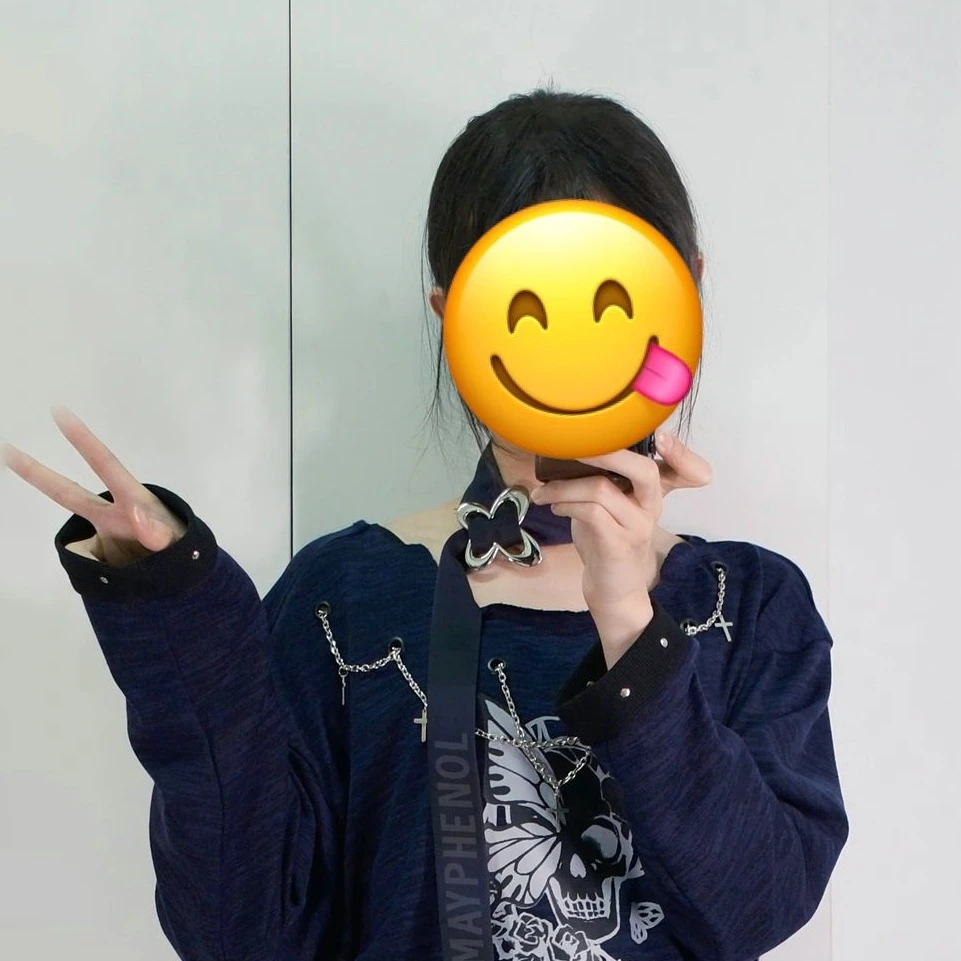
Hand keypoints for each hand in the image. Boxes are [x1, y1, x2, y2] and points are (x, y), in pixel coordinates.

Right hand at [2, 405, 186, 565]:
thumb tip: (138, 518)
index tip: (61, 413)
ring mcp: (108, 532)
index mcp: (134, 501)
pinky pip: (86, 553)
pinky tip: (87, 561)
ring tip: (22, 490)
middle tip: (7, 450)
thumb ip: (159, 533)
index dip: (84, 441)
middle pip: (70, 493)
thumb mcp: (178, 542)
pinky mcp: (106, 553)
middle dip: (39, 473)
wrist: (187, 570)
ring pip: (76, 521)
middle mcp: (115, 513)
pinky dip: (81, 557)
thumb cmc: (184, 547)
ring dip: (58, 514)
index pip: (106, 465)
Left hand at [530, 430, 712, 666]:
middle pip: (645, 470)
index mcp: (653, 492)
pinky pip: (592, 513)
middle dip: (607, 453)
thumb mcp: (607, 503)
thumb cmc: (605, 539)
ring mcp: (638, 526)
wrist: (612, 589)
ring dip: (565, 486)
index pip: (684, 468)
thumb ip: (601, 477)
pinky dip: (567, 504)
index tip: (661, 437)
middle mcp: (652, 506)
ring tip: (544, 492)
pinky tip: (555, 506)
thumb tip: (564, 451)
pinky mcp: (620, 545)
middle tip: (573, 447)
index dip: (680, 452)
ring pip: (603, 490)